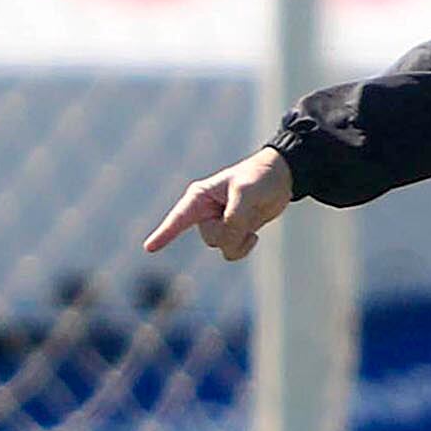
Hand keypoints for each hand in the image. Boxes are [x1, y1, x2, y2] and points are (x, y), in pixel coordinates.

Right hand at [144, 149, 293, 261]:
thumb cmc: (259, 178)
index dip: (164, 233)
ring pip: (221, 247)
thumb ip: (234, 218)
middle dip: (231, 231)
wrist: (281, 178)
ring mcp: (217, 223)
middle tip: (246, 212)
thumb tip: (227, 238)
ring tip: (251, 220)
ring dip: (240, 240)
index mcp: (200, 196)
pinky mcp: (231, 232)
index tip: (149, 248)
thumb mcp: (247, 194)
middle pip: (210, 238)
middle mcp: (204, 211)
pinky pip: (231, 252)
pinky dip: (244, 247)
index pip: (179, 218)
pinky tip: (253, 234)